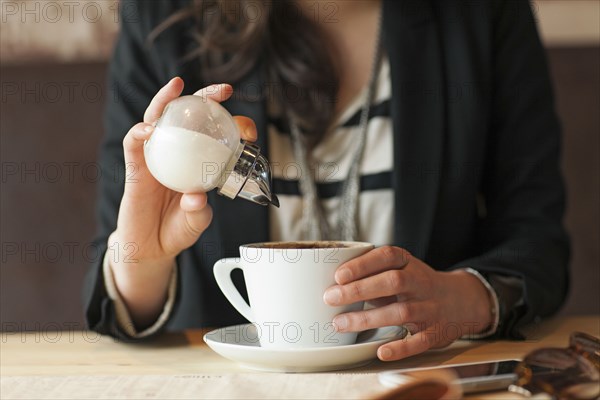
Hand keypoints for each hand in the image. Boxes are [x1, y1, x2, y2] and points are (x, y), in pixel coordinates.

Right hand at [109, 78, 256, 326]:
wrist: (150, 248)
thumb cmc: (177, 230)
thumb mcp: (195, 222)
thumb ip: (198, 211)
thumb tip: (196, 195)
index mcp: (197, 163)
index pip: (214, 134)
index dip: (230, 124)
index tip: (247, 125)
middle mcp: (177, 154)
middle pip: (187, 117)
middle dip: (204, 98)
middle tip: (222, 90)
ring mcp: (155, 158)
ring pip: (157, 120)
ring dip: (165, 100)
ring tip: (177, 86)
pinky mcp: (135, 169)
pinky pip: (134, 146)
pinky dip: (138, 134)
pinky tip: (148, 128)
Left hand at [323, 246, 492, 360]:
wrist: (462, 301)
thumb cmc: (417, 285)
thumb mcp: (400, 270)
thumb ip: (372, 275)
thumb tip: (334, 284)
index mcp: (409, 263)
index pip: (386, 257)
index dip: (362, 265)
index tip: (339, 275)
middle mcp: (421, 283)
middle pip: (392, 282)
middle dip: (359, 290)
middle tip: (331, 298)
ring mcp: (429, 308)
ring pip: (401, 312)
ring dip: (368, 318)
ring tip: (340, 324)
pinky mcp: (436, 333)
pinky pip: (419, 341)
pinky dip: (400, 347)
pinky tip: (381, 351)